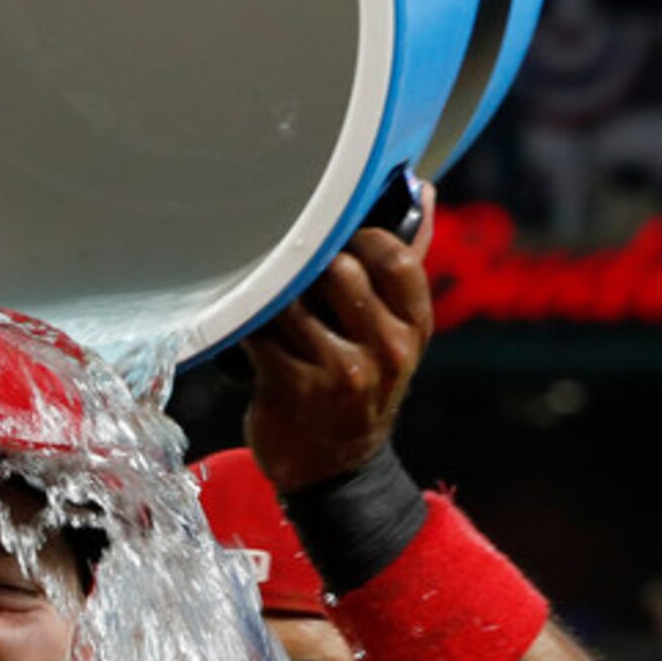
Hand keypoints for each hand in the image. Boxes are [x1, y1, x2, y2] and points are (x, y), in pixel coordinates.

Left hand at [240, 191, 436, 493]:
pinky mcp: (293, 388)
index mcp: (414, 328)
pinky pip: (259, 331)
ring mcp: (340, 372)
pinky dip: (243, 320)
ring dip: (270, 289)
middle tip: (286, 263)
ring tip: (259, 287)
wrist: (334, 471)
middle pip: (339, 269)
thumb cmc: (359, 387)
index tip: (336, 238)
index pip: (397, 258)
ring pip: (293, 298)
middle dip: (307, 260)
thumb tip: (422, 188)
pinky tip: (239, 318)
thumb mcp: (396, 334)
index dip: (361, 236)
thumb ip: (404, 266)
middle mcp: (385, 350)